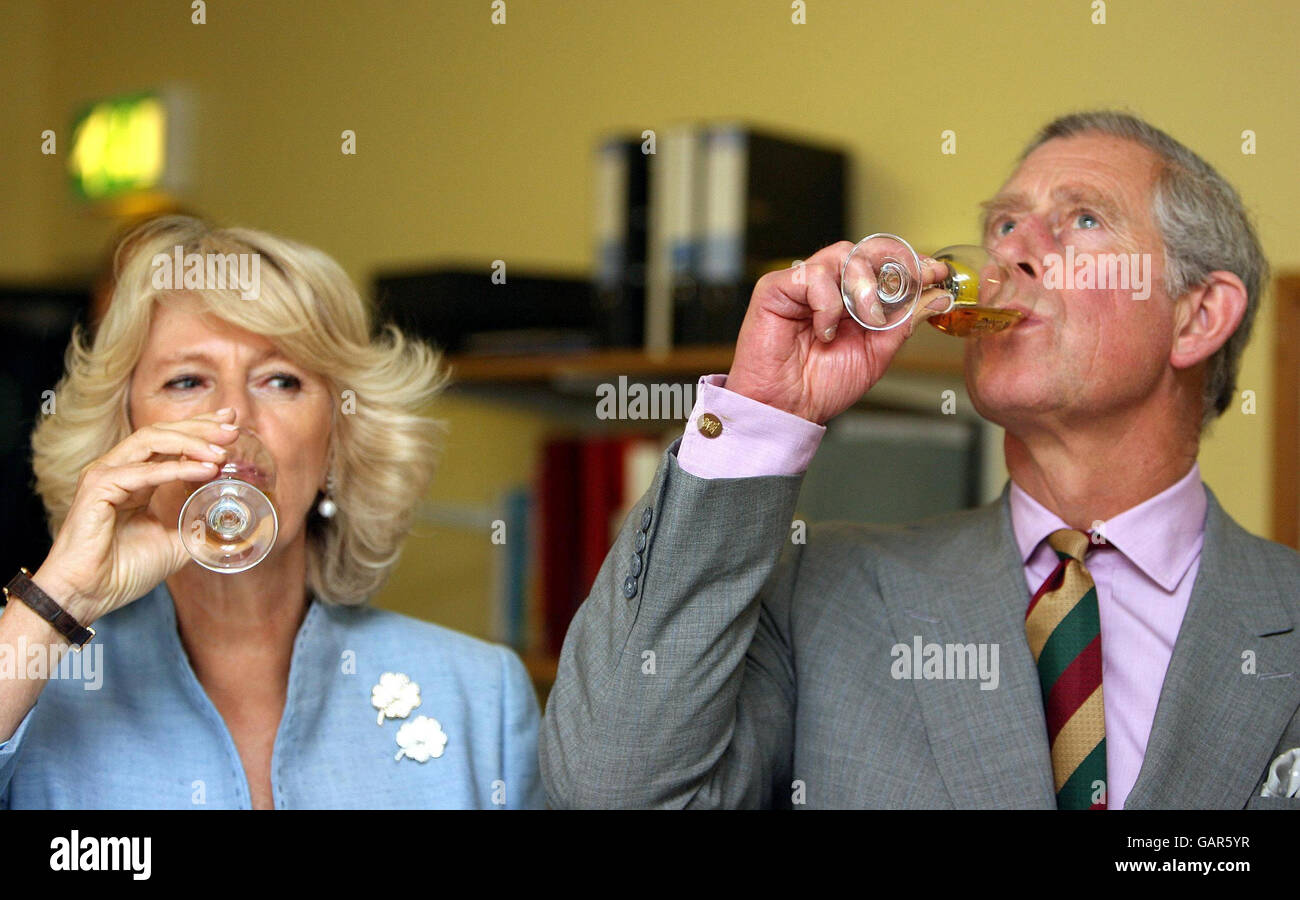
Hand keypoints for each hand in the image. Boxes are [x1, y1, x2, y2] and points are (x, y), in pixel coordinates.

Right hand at [30, 409, 242, 624]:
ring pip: (151, 441)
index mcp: (136, 478)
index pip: (169, 442)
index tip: (231, 424)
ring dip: (191, 442)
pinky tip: (204, 470)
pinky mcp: (98, 488)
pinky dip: (176, 468)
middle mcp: (119, 470)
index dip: (200, 429)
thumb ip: (196, 526)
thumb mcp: (173, 544)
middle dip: (200, 427)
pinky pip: (142, 471)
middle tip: (233, 428)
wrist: (89, 595)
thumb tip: (226, 521)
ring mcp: (106, 476)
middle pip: (162, 433)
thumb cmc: (122, 571)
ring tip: (222, 451)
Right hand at [725, 241, 952, 424]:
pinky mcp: (776, 288)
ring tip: (864, 319)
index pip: (883, 264)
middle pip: (866, 251)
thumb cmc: (821, 386)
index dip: (910, 263)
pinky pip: (812, 276)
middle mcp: (828, 286)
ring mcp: (802, 285)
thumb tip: (936, 297)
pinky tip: (824, 331)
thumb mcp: (877, 354)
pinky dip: (827, 304)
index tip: (935, 272)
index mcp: (850, 299)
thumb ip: (903, 323)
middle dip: (892, 269)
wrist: (787, 409)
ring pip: (842, 254)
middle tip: (905, 292)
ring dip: (863, 286)